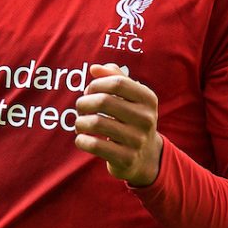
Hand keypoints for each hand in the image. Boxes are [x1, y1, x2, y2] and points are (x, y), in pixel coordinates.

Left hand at [74, 63, 163, 186]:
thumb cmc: (131, 119)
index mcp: (148, 99)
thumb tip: (95, 68)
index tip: (88, 91)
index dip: (97, 84)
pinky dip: (82, 140)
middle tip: (80, 107)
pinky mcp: (126, 159)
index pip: (118, 82)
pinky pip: (95, 145)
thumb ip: (114, 78)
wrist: (146, 157)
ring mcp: (138, 140)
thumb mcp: (130, 98)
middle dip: (84, 102)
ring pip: (96, 123)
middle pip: (104, 101)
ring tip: (79, 123)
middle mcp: (146, 118)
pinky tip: (82, 138)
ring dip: (80, 122)